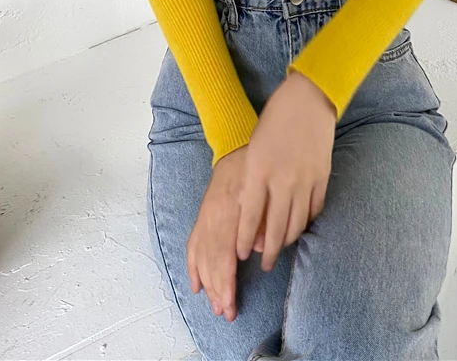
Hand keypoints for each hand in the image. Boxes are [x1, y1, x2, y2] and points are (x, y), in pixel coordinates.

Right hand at [187, 145, 249, 321]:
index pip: (223, 255)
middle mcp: (213, 216)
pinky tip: (196, 285)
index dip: (226, 281)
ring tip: (216, 305)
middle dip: (218, 290)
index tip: (232, 302)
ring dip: (207, 284)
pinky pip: (193, 245)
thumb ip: (261, 218)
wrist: (236, 146)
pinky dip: (193, 267)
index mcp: (228, 211)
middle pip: (211, 261)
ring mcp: (204, 216)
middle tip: (227, 312)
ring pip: (201, 257)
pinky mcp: (202, 216)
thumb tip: (259, 249)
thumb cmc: (255, 168)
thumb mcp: (263, 189)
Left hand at [236, 71, 335, 270]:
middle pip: (274, 228)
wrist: (309, 98)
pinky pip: (314, 209)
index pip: (249, 217)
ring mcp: (305, 180)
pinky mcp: (322, 177)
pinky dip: (307, 222)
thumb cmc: (275, 118)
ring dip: (287, 241)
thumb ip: (252, 180)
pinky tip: (301, 226)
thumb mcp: (254, 149)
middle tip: (264, 264)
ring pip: (296, 223)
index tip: (239, 254)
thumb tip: (250, 211)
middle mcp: (282, 180)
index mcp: (259, 171)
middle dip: (267, 252)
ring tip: (281, 248)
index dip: (243, 239)